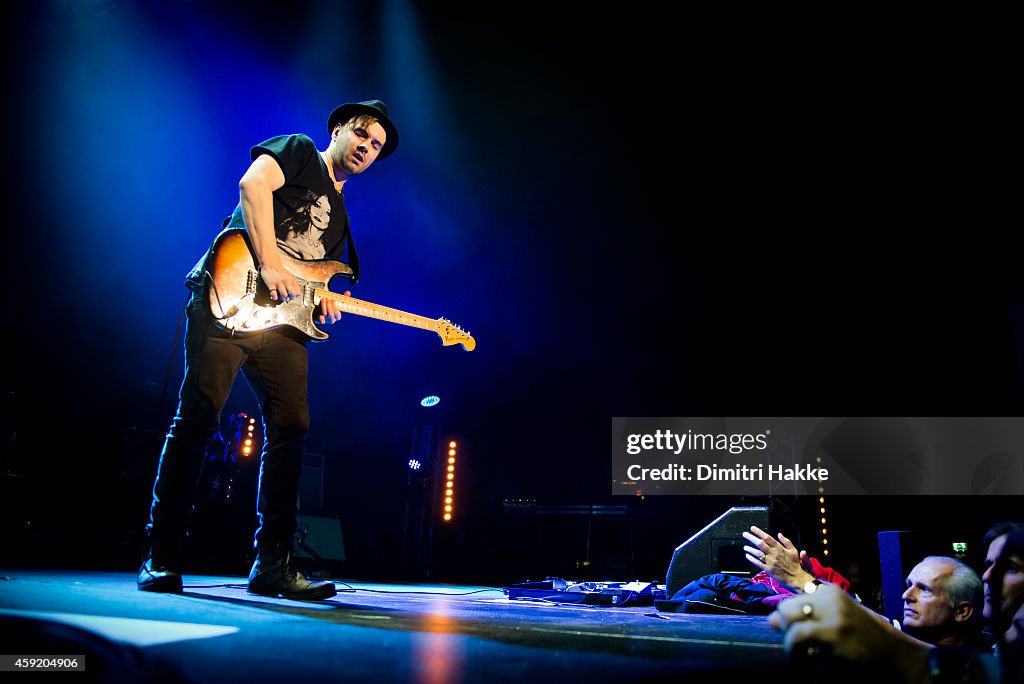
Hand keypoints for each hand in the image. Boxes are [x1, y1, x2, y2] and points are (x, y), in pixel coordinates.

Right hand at [260, 264, 300, 301]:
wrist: (271, 263)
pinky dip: (274, 297)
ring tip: (282, 298)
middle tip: (288, 298)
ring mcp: (279, 283)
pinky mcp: (271, 284)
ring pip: (284, 294)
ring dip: (283, 298)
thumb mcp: (289, 276)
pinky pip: (273, 293)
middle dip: (291, 298)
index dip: (296, 296)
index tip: (293, 297)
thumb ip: (292, 284)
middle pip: (292, 294)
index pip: (298, 291)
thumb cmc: (279, 270)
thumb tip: (295, 293)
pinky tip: (275, 297)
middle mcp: (286, 282)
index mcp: (292, 280)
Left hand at [318, 291, 349, 324]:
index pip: (337, 313)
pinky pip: (320, 319)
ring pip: (325, 314)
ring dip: (324, 305)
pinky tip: (319, 309)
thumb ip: (343, 298)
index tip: (333, 299)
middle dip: (329, 305)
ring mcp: (326, 320)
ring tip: (323, 299)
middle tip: (328, 298)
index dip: (335, 307)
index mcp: (338, 316)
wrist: (321, 311)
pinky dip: (320, 315)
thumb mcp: (337, 302)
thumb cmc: (331, 306)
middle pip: (331, 314)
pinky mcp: (320, 319)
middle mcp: (332, 319)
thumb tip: (348, 292)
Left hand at [742, 526, 813, 589]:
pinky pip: (758, 563)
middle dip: (751, 538)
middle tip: (744, 534)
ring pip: (758, 553)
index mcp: (780, 548)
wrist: (797, 578)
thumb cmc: (795, 564)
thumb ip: (786, 542)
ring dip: (750, 549)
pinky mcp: (768, 569)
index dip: (759, 532)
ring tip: (745, 547)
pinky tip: (747, 556)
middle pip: (760, 543)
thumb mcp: (794, 551)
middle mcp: (774, 554)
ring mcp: (770, 562)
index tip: (752, 528)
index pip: (767, 538)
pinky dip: (752, 559)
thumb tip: (779, 534)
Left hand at [769, 583, 930, 678]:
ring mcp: (833, 619)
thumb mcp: (836, 619)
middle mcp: (830, 600)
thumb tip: (771, 619)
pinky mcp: (835, 638)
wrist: (897, 655)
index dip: (788, 621)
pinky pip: (800, 643)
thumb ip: (807, 617)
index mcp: (830, 592)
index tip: (795, 634)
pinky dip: (797, 655)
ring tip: (800, 657)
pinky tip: (807, 663)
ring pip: (791, 626)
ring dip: (791, 646)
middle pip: (786, 609)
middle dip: (784, 628)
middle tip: (795, 646)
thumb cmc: (865, 638)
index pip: (792, 601)